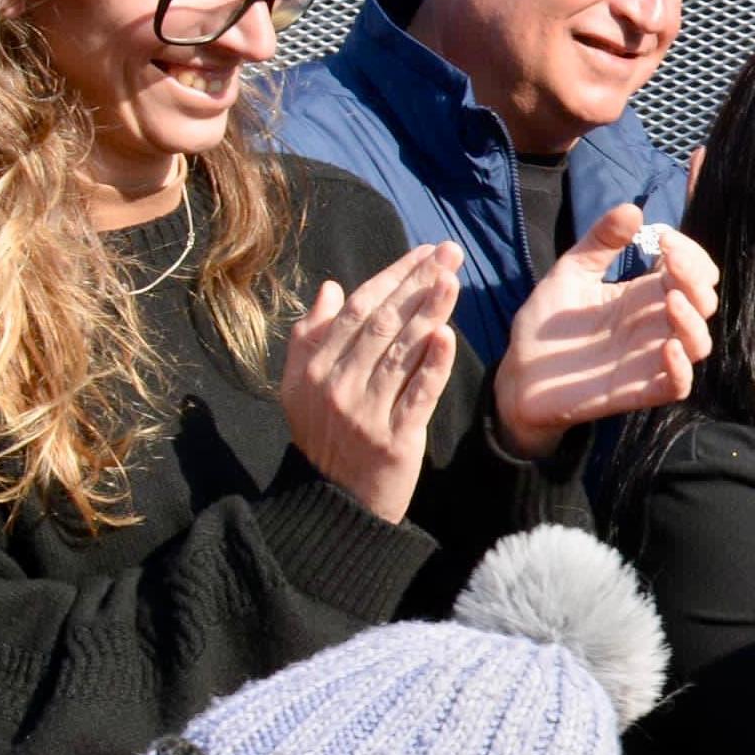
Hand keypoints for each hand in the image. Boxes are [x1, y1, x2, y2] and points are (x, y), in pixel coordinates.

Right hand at [283, 243, 459, 521]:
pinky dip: (432, 366)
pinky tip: (447, 335)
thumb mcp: (301, 387)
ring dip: (429, 313)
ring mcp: (365, 413)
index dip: (392, 277)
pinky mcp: (394, 439)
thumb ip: (311, 336)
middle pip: (382, 324)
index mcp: (314, 367)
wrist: (335, 502)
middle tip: (450, 252)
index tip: (423, 252)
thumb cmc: (324, 436)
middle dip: (417, 283)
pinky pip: (417, 396)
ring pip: (401, 353)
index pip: (357, 309)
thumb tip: (330, 288)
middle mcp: (337, 386)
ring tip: (453, 280)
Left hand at [494, 204, 719, 452]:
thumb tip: (632, 208)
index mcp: (643, 296)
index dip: (690, 254)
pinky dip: (681, 368)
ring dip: (694, 321)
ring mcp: (649, 360)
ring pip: (699, 344)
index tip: (664, 238)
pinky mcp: (638, 391)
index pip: (690, 273)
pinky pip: (678, 385)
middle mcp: (654, 326)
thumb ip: (600, 242)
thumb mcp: (570, 272)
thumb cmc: (546, 326)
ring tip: (673, 301)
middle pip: (703, 303)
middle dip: (697, 279)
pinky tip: (667, 348)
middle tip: (673, 262)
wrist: (518, 376)